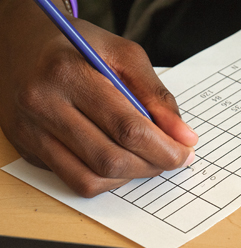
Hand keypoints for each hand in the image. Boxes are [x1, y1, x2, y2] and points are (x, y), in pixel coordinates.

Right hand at [0, 1, 197, 196]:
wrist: (26, 45)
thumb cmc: (80, 47)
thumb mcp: (124, 55)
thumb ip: (156, 95)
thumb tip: (184, 136)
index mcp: (68, 74)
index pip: (127, 128)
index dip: (164, 148)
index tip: (185, 152)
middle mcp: (42, 105)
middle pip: (110, 159)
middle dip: (152, 166)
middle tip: (171, 157)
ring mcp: (30, 131)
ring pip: (91, 178)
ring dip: (130, 176)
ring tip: (146, 159)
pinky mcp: (29, 149)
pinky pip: (75, 181)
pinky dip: (106, 179)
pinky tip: (119, 161)